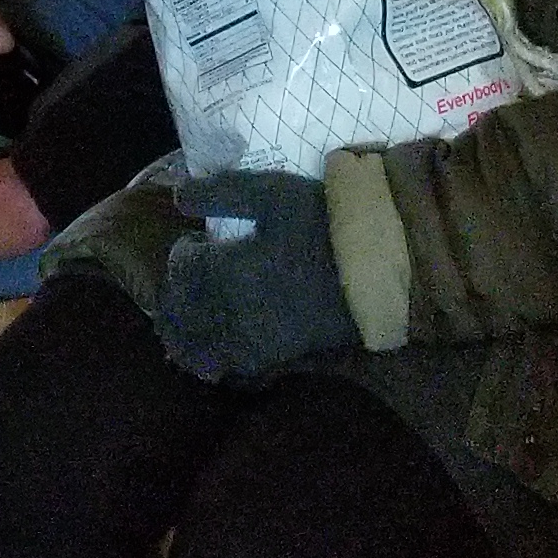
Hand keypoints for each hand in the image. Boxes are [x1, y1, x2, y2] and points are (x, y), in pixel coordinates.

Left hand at [154, 168, 358, 381]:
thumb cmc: (324, 223)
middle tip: (186, 278)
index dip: (182, 252)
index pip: (180, 268)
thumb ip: (221, 192)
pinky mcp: (275, 356)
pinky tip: (217, 346)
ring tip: (187, 318)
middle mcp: (227, 311)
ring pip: (197, 347)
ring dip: (184, 332)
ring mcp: (251, 339)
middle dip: (175, 294)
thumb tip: (178, 196)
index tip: (195, 242)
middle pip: (180, 312)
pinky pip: (229, 365)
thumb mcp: (272, 193)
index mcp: (223, 270)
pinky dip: (213, 357)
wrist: (381, 268)